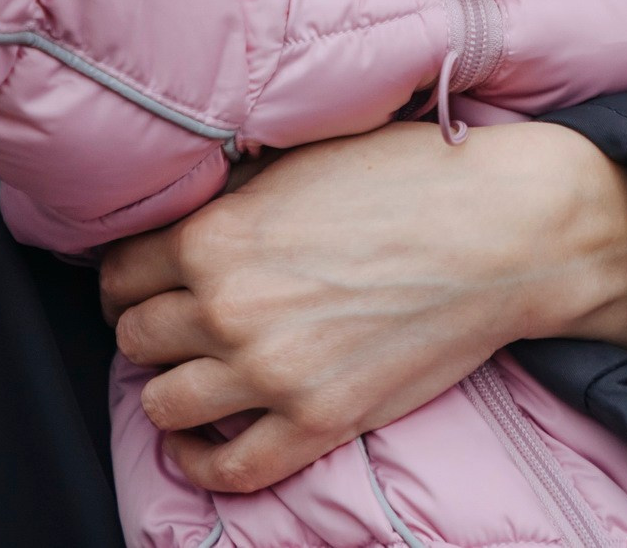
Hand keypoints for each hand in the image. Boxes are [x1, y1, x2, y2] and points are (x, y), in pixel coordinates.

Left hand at [98, 120, 626, 492]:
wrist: (507, 231)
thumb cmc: (416, 177)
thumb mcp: (306, 158)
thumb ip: (234, 194)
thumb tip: (187, 212)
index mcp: (216, 235)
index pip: (119, 271)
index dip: (129, 274)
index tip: (148, 279)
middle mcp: (229, 308)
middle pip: (135, 336)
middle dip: (148, 326)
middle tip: (178, 320)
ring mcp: (272, 372)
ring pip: (164, 404)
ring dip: (172, 388)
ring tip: (196, 371)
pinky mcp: (320, 420)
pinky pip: (230, 467)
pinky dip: (201, 462)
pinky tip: (204, 442)